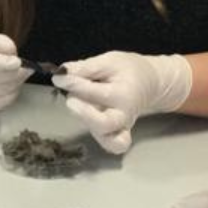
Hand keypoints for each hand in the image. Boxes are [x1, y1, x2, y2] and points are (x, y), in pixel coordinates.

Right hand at [0, 33, 31, 110]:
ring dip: (16, 82)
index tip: (17, 62)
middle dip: (14, 73)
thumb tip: (12, 54)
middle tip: (27, 67)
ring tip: (22, 73)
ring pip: (1, 92)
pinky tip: (14, 83)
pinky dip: (13, 92)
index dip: (1, 64)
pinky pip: (3, 102)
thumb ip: (1, 43)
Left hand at [52, 51, 191, 153]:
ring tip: (78, 108)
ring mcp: (121, 129)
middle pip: (103, 123)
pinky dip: (104, 141)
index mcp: (123, 94)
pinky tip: (89, 125)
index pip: (95, 93)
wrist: (147, 82)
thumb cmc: (127, 70)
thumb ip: (86, 67)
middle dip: (83, 112)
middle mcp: (123, 115)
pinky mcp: (118, 135)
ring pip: (108, 140)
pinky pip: (115, 146)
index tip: (60, 77)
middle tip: (70, 98)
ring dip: (90, 126)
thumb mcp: (108, 61)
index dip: (73, 84)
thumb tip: (62, 72)